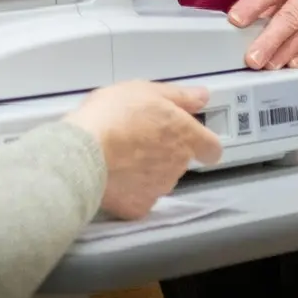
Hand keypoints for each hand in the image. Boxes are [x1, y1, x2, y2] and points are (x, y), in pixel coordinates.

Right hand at [64, 81, 222, 219]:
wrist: (85, 152)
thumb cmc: (113, 115)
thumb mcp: (146, 90)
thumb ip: (179, 96)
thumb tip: (202, 96)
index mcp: (185, 136)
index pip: (212, 148)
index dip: (202, 143)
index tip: (188, 137)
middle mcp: (178, 165)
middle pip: (180, 160)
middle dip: (164, 151)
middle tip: (137, 136)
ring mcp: (159, 188)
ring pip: (160, 179)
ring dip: (147, 169)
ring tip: (120, 154)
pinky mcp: (138, 207)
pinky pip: (139, 198)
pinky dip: (130, 189)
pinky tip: (114, 175)